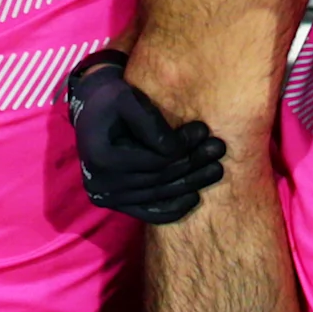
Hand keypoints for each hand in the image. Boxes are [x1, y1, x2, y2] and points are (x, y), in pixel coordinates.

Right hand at [66, 50, 224, 223]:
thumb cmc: (113, 99)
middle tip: (219, 149)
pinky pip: (149, 213)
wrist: (93, 110)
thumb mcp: (128, 99)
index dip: (182, 147)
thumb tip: (175, 149)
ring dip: (190, 184)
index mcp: (101, 157)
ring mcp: (108, 198)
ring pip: (158, 196)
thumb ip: (149, 122)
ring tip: (216, 169)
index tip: (203, 131)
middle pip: (158, 179)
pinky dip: (173, 208)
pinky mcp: (117, 204)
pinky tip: (195, 197)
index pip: (153, 159)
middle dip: (192, 164)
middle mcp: (100, 183)